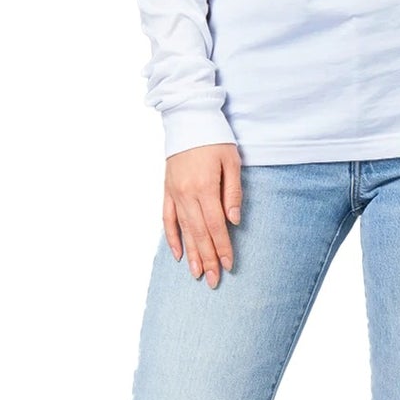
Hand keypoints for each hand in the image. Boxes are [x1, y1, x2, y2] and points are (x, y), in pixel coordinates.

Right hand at [164, 143, 240, 286]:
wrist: (188, 119)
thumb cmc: (215, 139)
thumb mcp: (232, 161)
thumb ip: (233, 192)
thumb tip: (233, 221)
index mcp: (205, 187)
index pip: (215, 225)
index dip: (222, 247)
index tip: (228, 265)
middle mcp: (187, 193)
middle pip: (199, 233)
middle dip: (207, 258)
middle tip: (213, 281)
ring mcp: (174, 193)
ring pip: (183, 230)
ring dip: (191, 254)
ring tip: (196, 274)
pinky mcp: (167, 190)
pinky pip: (167, 218)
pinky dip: (171, 238)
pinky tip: (177, 254)